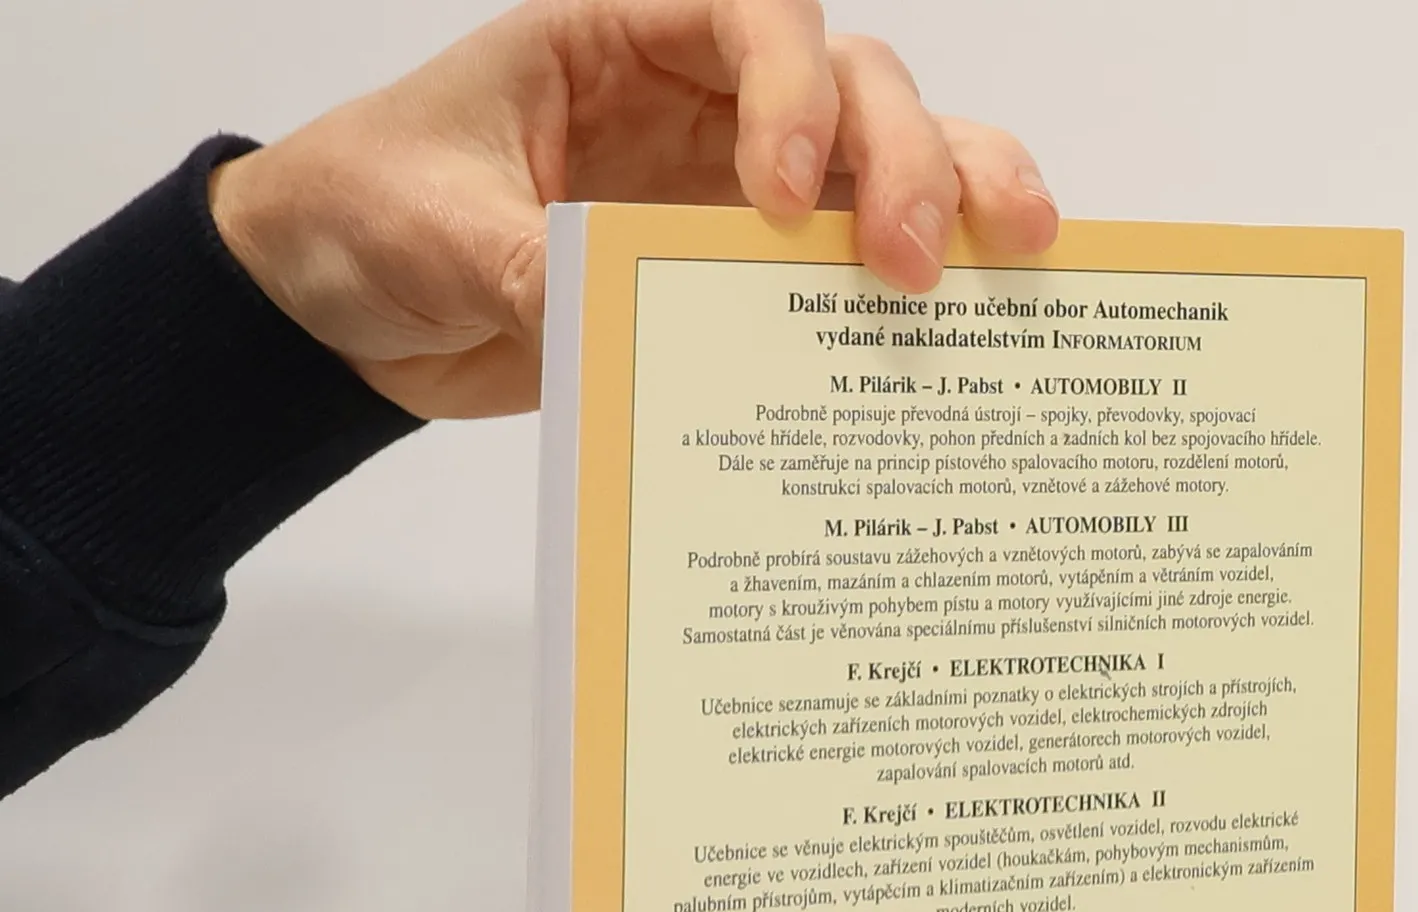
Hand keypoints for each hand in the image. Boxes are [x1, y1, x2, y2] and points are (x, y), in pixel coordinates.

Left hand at [208, 0, 1057, 420]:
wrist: (344, 311)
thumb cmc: (367, 215)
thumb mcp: (430, 226)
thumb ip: (525, 262)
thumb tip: (619, 319)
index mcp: (620, 38)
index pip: (751, 12)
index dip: (791, 86)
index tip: (777, 195)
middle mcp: (702, 99)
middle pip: (851, 84)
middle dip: (902, 159)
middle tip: (911, 263)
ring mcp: (735, 189)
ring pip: (884, 159)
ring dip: (957, 194)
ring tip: (1017, 252)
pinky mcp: (743, 276)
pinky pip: (848, 266)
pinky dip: (919, 280)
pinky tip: (976, 314)